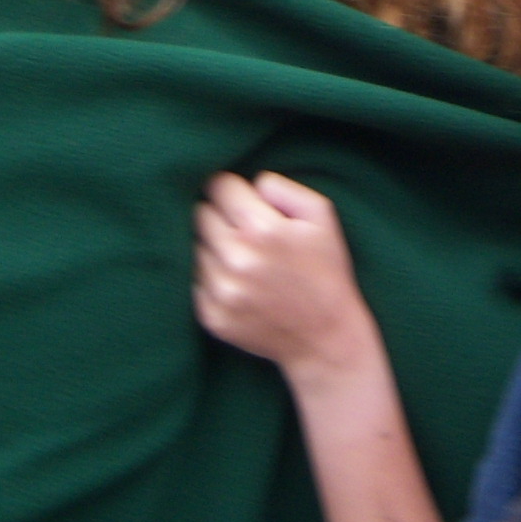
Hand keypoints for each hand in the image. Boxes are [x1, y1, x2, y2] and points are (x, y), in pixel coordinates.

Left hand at [193, 171, 378, 382]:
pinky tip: (237, 283)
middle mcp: (236, 259)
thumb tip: (248, 184)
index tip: (239, 198)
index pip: (218, 186)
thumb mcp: (321, 215)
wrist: (326, 338)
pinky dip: (210, 277)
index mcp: (262, 229)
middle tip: (242, 229)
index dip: (230, 189)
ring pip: (195, 247)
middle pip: (200, 214)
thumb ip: (281, 187)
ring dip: (213, 247)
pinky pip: (194, 280)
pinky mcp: (212, 317)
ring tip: (243, 259)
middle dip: (219, 215)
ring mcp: (222, 291)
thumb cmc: (326, 269)